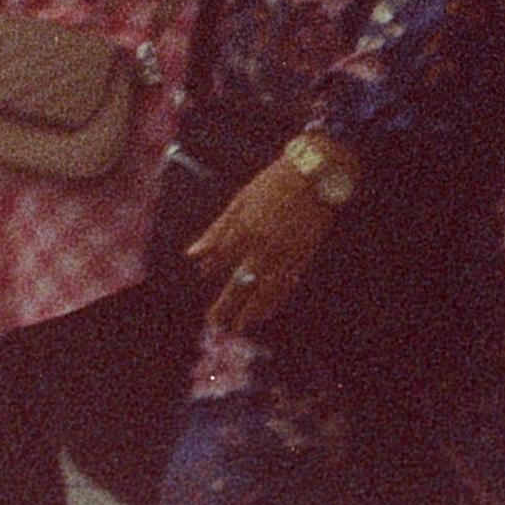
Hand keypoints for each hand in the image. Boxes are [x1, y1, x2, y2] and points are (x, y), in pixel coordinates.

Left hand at [187, 151, 341, 334]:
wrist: (312, 178)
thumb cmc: (271, 186)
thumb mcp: (239, 202)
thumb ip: (216, 230)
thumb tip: (192, 254)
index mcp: (243, 231)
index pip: (221, 260)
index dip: (211, 269)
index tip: (204, 275)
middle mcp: (262, 248)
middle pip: (240, 284)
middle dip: (227, 305)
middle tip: (215, 323)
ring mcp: (284, 256)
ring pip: (265, 292)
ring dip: (252, 311)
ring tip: (240, 327)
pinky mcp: (303, 259)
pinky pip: (287, 287)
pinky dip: (275, 302)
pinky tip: (267, 312)